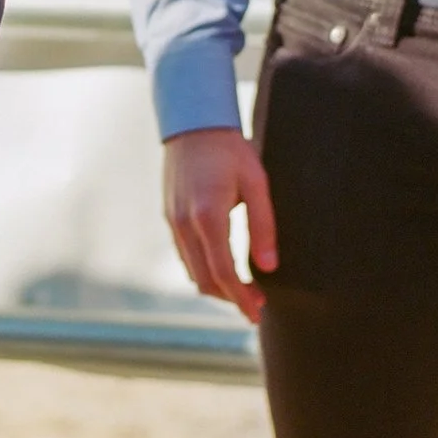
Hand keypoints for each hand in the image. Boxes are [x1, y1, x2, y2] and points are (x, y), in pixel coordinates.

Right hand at [163, 127, 277, 321]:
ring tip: (243, 289)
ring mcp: (173, 221)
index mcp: (208, 216)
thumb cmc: (230, 150)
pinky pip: (185, 255)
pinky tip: (222, 266)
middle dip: (230, 298)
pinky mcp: (169, 217)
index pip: (223, 272)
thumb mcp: (256, 183)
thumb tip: (268, 267)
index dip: (241, 298)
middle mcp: (184, 223)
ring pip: (192, 271)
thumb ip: (263, 226)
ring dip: (216, 286)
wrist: (193, 123)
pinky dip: (203, 269)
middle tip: (257, 303)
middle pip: (204, 279)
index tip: (257, 313)